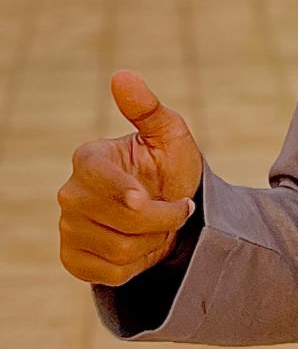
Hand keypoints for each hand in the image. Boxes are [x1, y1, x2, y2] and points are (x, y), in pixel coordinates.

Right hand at [57, 68, 205, 286]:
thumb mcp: (169, 133)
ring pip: (120, 249)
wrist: (172, 206)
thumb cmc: (170, 164)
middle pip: (121, 219)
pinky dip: (139, 262)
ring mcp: (67, 229)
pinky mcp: (73, 260)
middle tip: (178, 207)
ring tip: (160, 224)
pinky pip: (111, 273)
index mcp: (88, 158)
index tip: (148, 195)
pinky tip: (144, 243)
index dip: (127, 192)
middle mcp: (70, 194)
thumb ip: (147, 107)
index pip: (97, 179)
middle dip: (162, 216)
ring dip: (154, 239)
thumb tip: (121, 75)